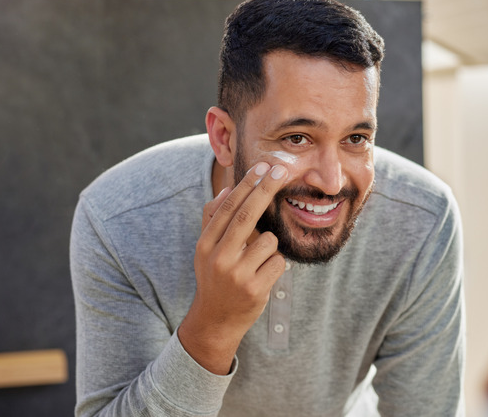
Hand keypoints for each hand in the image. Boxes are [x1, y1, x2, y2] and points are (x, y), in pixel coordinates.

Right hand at [179, 162, 288, 374]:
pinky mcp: (255, 289)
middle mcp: (219, 258)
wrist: (215, 321)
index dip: (246, 185)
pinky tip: (263, 275)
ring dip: (270, 246)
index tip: (262, 167)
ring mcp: (237, 275)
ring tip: (258, 261)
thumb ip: (213, 219)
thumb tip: (227, 188)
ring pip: (268, 241)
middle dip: (265, 189)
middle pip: (246, 216)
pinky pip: (278, 262)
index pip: (227, 207)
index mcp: (206, 244)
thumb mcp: (206, 250)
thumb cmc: (215, 277)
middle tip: (282, 170)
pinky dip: (276, 265)